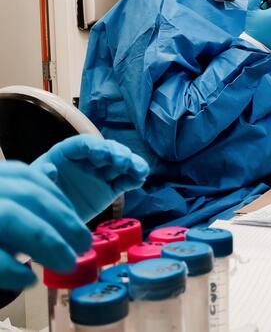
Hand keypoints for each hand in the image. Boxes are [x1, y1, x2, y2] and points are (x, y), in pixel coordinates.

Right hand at [0, 162, 91, 289]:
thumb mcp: (0, 197)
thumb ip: (18, 190)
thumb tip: (51, 174)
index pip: (30, 180)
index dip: (60, 203)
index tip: (78, 225)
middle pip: (26, 197)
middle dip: (63, 222)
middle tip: (83, 246)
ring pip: (10, 217)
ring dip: (46, 241)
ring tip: (67, 262)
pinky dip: (11, 268)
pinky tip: (28, 279)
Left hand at [32, 135, 149, 222]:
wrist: (48, 221)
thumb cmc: (37, 197)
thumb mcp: (35, 185)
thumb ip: (42, 176)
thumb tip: (50, 169)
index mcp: (67, 153)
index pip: (83, 144)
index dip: (96, 146)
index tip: (103, 154)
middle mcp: (88, 159)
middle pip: (106, 150)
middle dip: (118, 154)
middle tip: (124, 163)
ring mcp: (101, 173)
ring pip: (120, 163)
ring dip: (132, 164)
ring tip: (141, 171)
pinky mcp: (110, 188)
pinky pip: (125, 181)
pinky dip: (134, 178)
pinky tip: (140, 179)